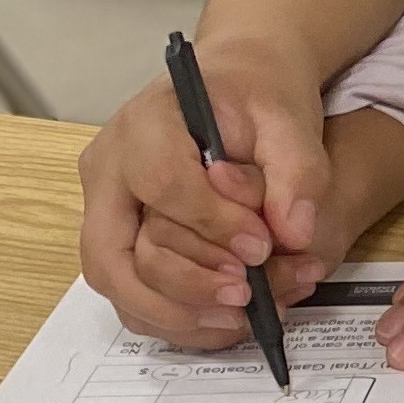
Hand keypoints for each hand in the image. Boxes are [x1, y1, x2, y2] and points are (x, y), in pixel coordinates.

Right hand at [122, 111, 403, 339]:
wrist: (241, 82)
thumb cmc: (260, 93)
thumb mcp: (290, 117)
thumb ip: (298, 170)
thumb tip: (296, 235)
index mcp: (144, 124)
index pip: (161, 184)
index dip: (212, 224)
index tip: (263, 246)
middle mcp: (107, 168)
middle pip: (111, 250)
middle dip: (179, 286)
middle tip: (242, 299)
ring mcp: (104, 205)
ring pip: (113, 279)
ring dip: (173, 312)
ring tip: (238, 318)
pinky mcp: (118, 233)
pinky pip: (128, 288)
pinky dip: (170, 314)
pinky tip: (222, 320)